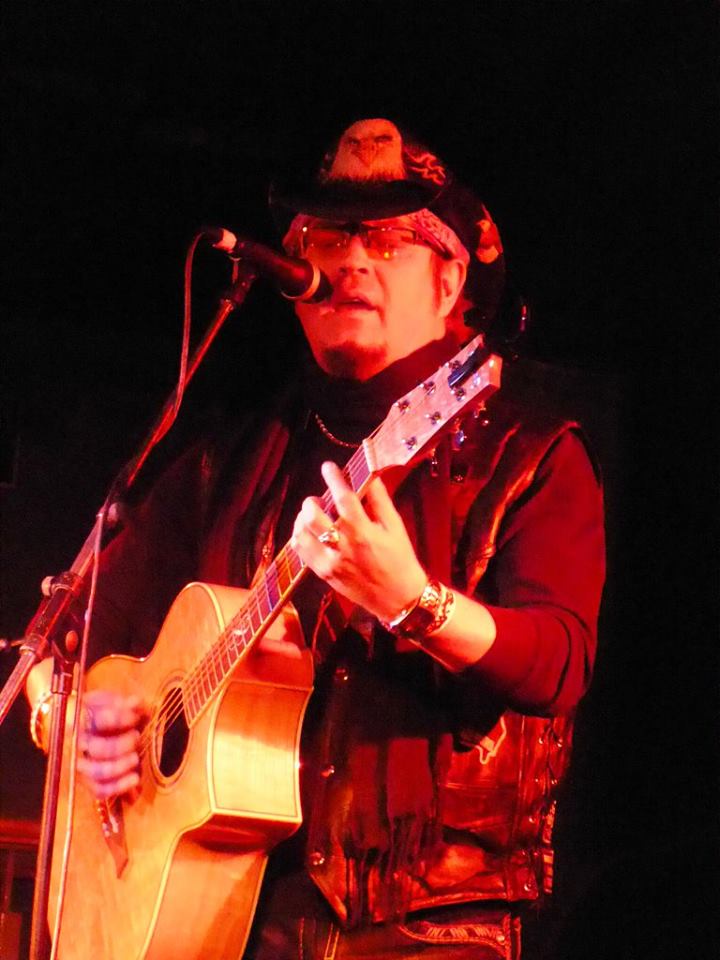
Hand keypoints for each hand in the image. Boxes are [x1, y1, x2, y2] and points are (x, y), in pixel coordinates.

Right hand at [77, 690, 145, 798]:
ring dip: (121, 766)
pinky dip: (119, 787)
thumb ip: (124, 702)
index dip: (118, 719)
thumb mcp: (110, 701)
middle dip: (122, 745)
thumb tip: (135, 703)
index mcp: (78, 719)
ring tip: (136, 758)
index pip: (95, 721)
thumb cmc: (102, 713)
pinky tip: (135, 778)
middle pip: (97, 749)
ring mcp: (80, 765)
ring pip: (97, 773)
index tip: (135, 717)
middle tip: (137, 737)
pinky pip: (100, 790)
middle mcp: (76, 744)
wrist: (88, 729)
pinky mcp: (88, 782)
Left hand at [291, 461, 426, 620]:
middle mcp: (344, 546)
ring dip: (302, 519)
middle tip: (319, 498)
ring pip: (302, 534)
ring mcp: (331, 562)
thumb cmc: (401, 560)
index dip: (334, 478)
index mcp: (364, 532)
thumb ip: (380, 501)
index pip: (344, 498)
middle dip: (312, 501)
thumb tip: (371, 476)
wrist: (398, 598)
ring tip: (311, 514)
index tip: (328, 466)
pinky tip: (309, 532)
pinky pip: (301, 552)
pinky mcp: (324, 574)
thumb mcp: (395, 527)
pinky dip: (300, 537)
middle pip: (314, 516)